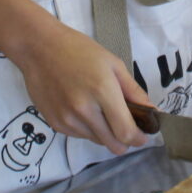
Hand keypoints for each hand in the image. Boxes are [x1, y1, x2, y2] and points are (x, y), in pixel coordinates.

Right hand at [6, 21, 150, 154]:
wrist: (39, 47)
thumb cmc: (78, 50)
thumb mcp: (113, 64)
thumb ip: (134, 92)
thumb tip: (153, 113)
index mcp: (102, 92)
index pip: (126, 133)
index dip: (139, 139)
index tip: (143, 135)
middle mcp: (84, 110)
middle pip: (113, 145)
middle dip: (125, 140)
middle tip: (126, 126)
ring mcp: (67, 119)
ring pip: (97, 141)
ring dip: (105, 133)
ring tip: (99, 109)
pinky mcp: (55, 123)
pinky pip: (80, 135)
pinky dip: (87, 128)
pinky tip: (82, 107)